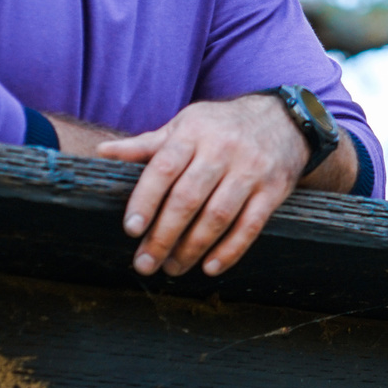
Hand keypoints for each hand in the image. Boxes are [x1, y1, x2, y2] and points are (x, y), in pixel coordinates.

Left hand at [97, 95, 308, 277]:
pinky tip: (210, 267)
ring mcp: (251, 170)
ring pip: (218, 216)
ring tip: (173, 268)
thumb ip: (147, 145)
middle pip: (188, 198)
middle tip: (145, 263)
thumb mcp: (185, 125)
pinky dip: (230, 251)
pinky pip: (251, 226)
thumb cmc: (222, 126)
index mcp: (193, 133)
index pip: (163, 169)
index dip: (145, 201)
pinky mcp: (274, 190)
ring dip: (192, 249)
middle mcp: (222, 150)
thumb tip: (102, 152)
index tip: (130, 230)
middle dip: (163, 236)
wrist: (284, 119)